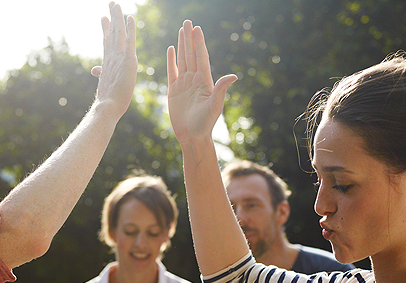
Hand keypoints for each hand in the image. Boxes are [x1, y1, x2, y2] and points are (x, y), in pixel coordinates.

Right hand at [90, 2, 137, 118]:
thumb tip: (95, 70)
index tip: (104, 18)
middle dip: (112, 18)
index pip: (107, 41)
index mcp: (108, 62)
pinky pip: (129, 40)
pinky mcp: (127, 60)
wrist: (108, 105)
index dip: (106, 29)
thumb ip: (101, 74)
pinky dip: (129, 29)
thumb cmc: (108, 100)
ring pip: (118, 32)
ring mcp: (119, 57)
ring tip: (116, 4)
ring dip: (118, 17)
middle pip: (112, 32)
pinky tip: (130, 18)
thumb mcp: (104, 83)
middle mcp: (112, 56)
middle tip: (111, 4)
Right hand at [167, 20, 236, 146]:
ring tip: (181, 30)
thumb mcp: (215, 106)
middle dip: (190, 38)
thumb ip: (221, 89)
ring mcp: (184, 84)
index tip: (198, 29)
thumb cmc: (205, 124)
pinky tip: (171, 49)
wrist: (192, 136)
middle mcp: (195, 80)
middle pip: (191, 55)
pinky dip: (171, 60)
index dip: (199, 43)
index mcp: (205, 82)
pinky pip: (172, 71)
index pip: (201, 58)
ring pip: (182, 60)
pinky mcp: (174, 91)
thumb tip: (233, 76)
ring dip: (182, 45)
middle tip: (188, 22)